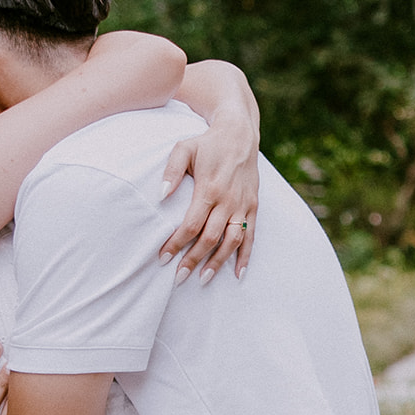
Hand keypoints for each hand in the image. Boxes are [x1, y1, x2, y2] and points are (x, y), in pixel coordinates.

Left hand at [158, 116, 258, 282]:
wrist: (239, 134)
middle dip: (193, 260)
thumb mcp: (183, 148)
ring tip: (203, 280)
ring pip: (231, 241)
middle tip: (178, 278)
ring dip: (218, 263)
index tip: (162, 258)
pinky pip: (251, 235)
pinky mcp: (253, 206)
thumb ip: (171, 171)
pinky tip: (237, 274)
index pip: (191, 225)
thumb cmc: (206, 143)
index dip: (176, 244)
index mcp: (209, 189)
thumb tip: (161, 196)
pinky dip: (245, 256)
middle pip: (210, 238)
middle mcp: (228, 201)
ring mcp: (243, 205)